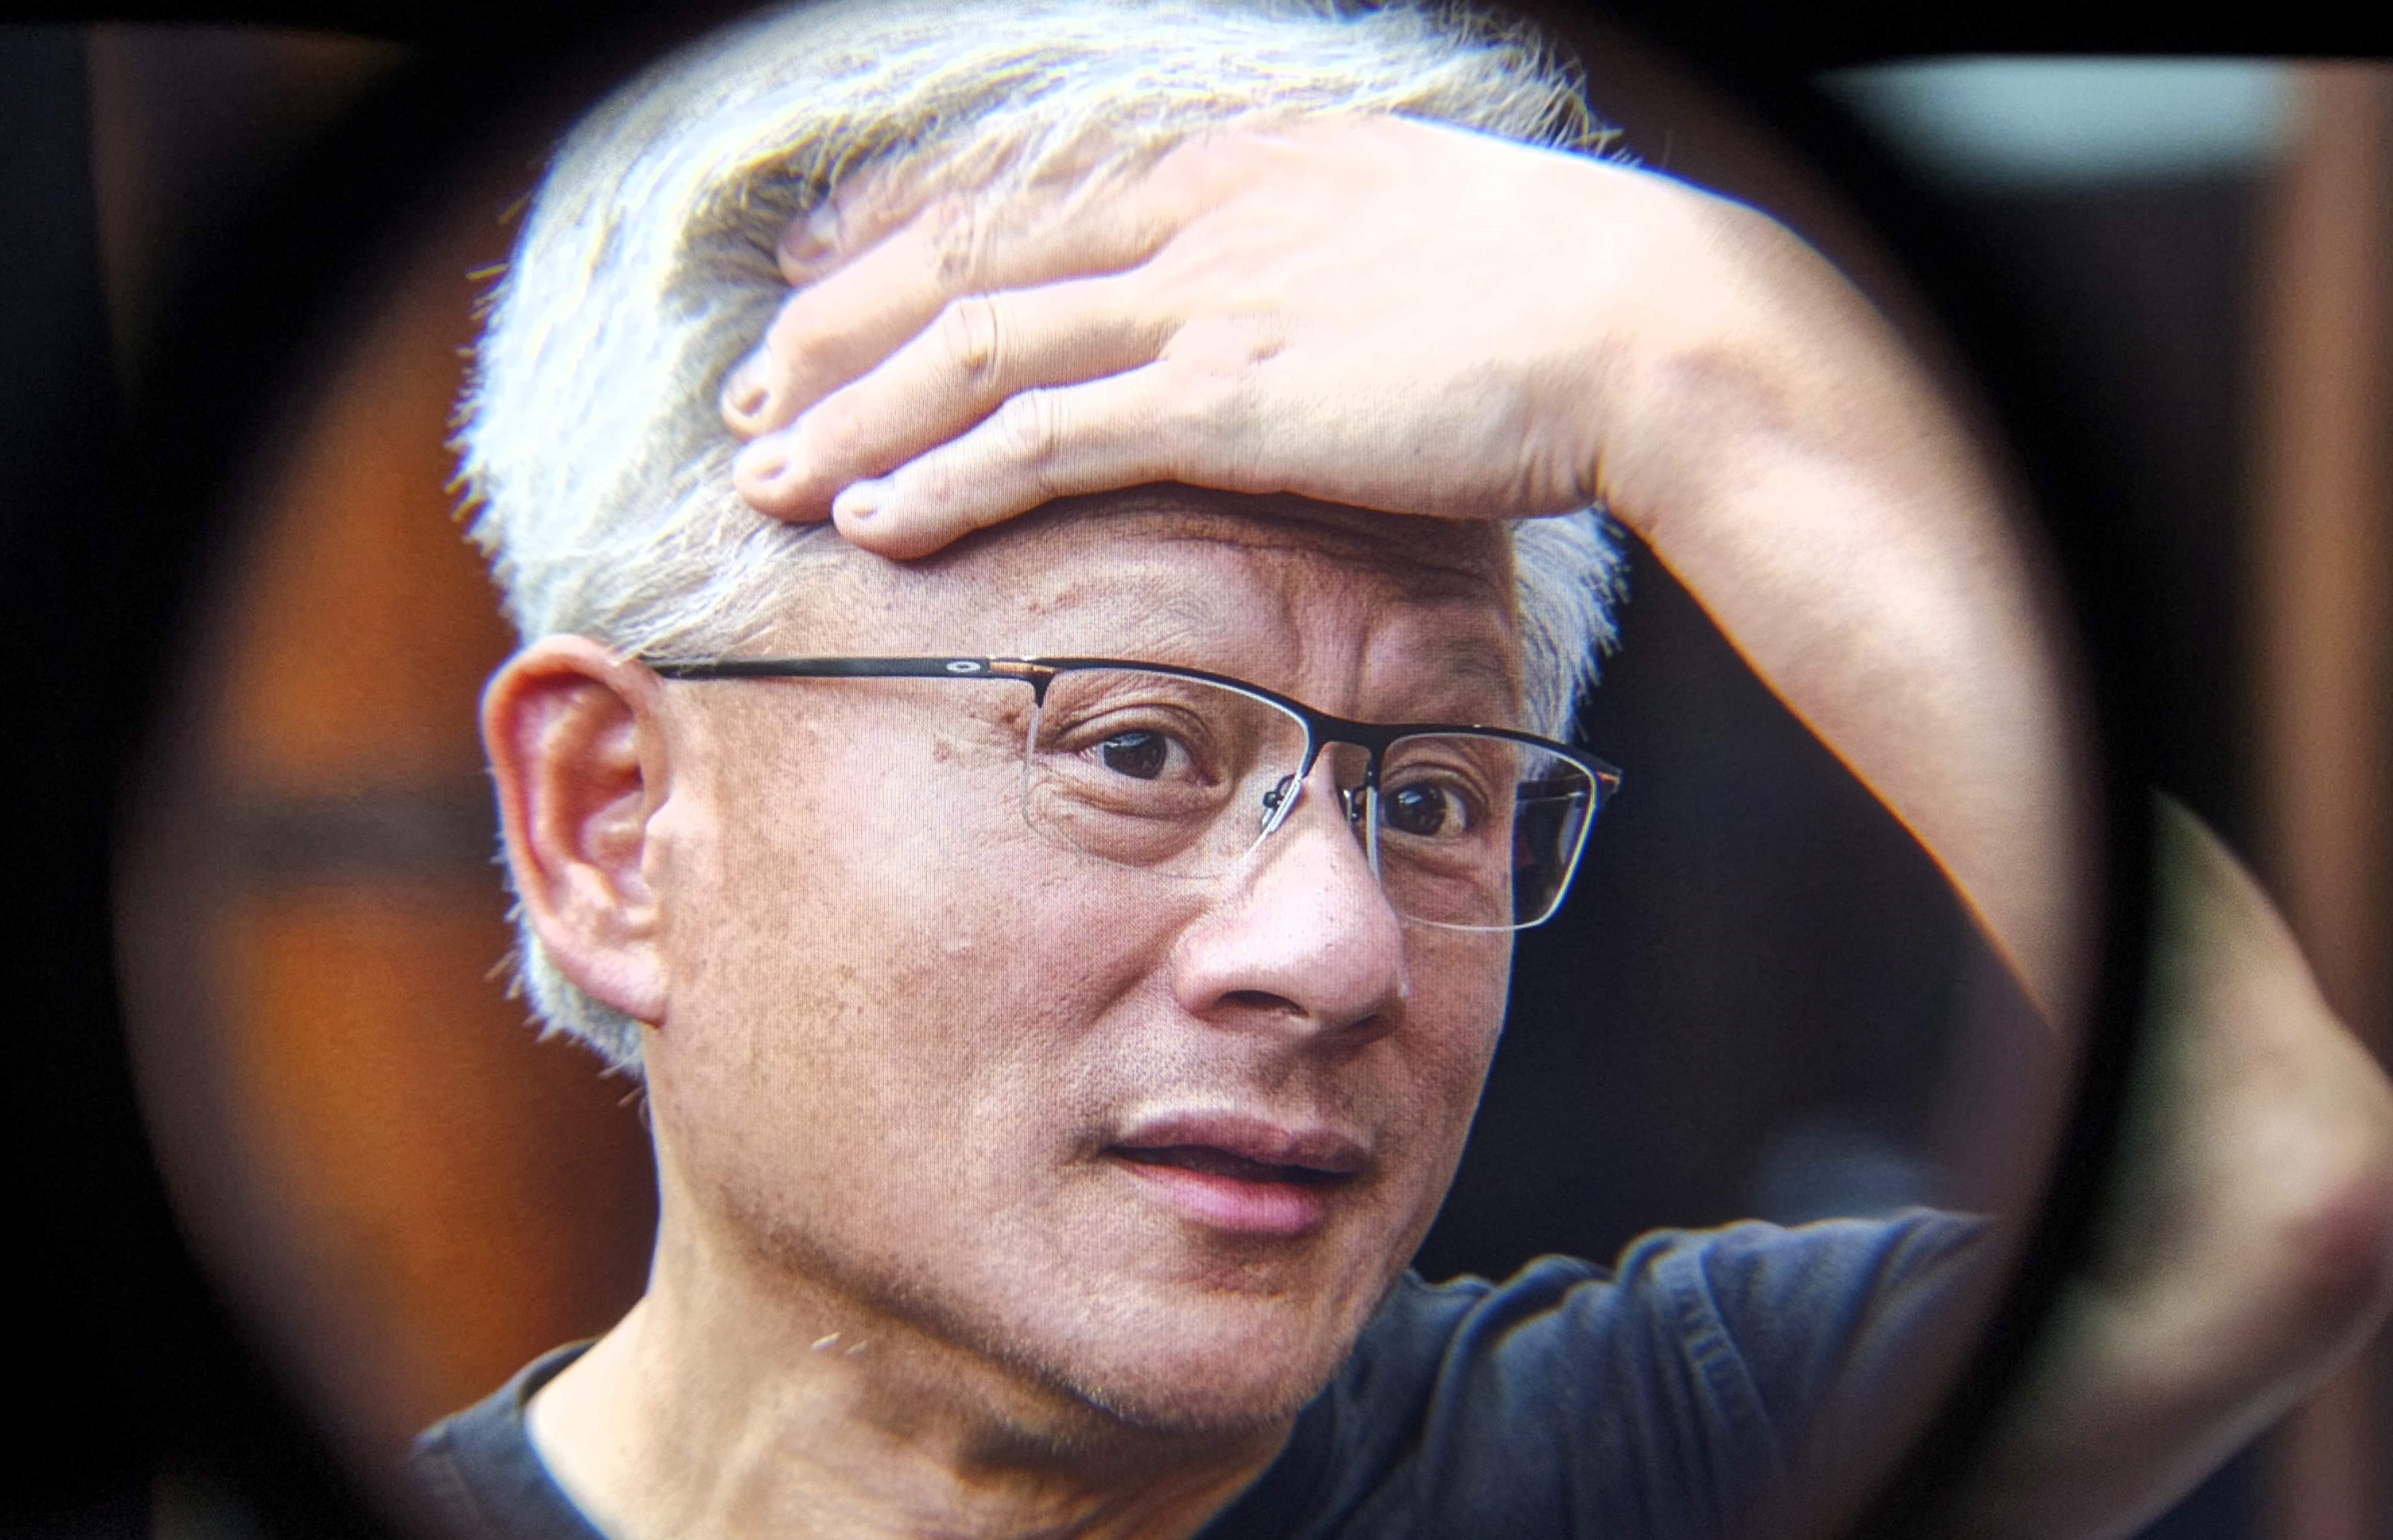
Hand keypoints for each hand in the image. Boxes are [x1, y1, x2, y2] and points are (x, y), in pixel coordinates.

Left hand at [720, 116, 1720, 556]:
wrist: (1643, 324)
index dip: (900, 242)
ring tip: (764, 470)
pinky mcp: (1230, 393)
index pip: (1020, 199)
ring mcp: (1207, 300)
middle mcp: (1195, 217)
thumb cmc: (1544, 303)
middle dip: (838, 334)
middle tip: (750, 394)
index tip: (821, 281)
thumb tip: (1260, 326)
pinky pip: (1045, 437)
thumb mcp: (1397, 246)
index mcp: (1231, 171)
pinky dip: (946, 476)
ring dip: (855, 415)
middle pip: (962, 264)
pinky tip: (872, 515)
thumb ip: (1299, 266)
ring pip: (975, 351)